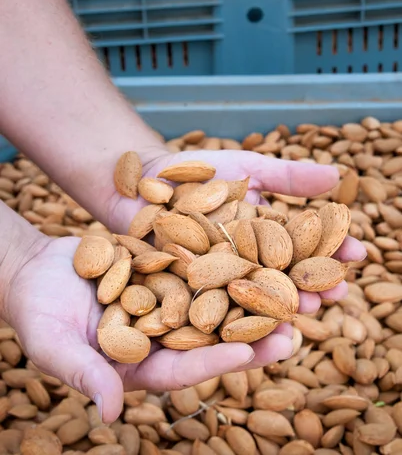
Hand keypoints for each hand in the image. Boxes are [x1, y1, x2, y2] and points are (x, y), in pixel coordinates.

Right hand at [6, 150, 365, 424]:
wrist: (39, 269)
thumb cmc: (39, 313)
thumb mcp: (56, 344)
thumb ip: (84, 373)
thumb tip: (109, 411)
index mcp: (143, 362)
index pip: (185, 367)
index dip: (215, 360)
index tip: (247, 352)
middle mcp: (166, 333)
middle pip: (213, 335)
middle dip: (253, 332)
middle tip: (296, 327)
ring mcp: (171, 298)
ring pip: (217, 298)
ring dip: (253, 292)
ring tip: (293, 287)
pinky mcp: (171, 266)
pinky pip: (203, 261)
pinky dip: (229, 255)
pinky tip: (258, 243)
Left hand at [107, 150, 366, 314]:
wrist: (138, 181)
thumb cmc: (193, 171)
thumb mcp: (244, 168)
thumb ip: (286, 176)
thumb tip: (338, 174)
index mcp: (262, 237)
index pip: (303, 247)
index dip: (329, 250)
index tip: (357, 252)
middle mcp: (243, 264)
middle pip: (282, 278)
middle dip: (310, 286)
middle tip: (337, 291)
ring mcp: (215, 281)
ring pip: (251, 299)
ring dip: (278, 308)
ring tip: (303, 313)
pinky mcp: (184, 294)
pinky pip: (208, 308)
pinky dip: (227, 317)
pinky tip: (248, 328)